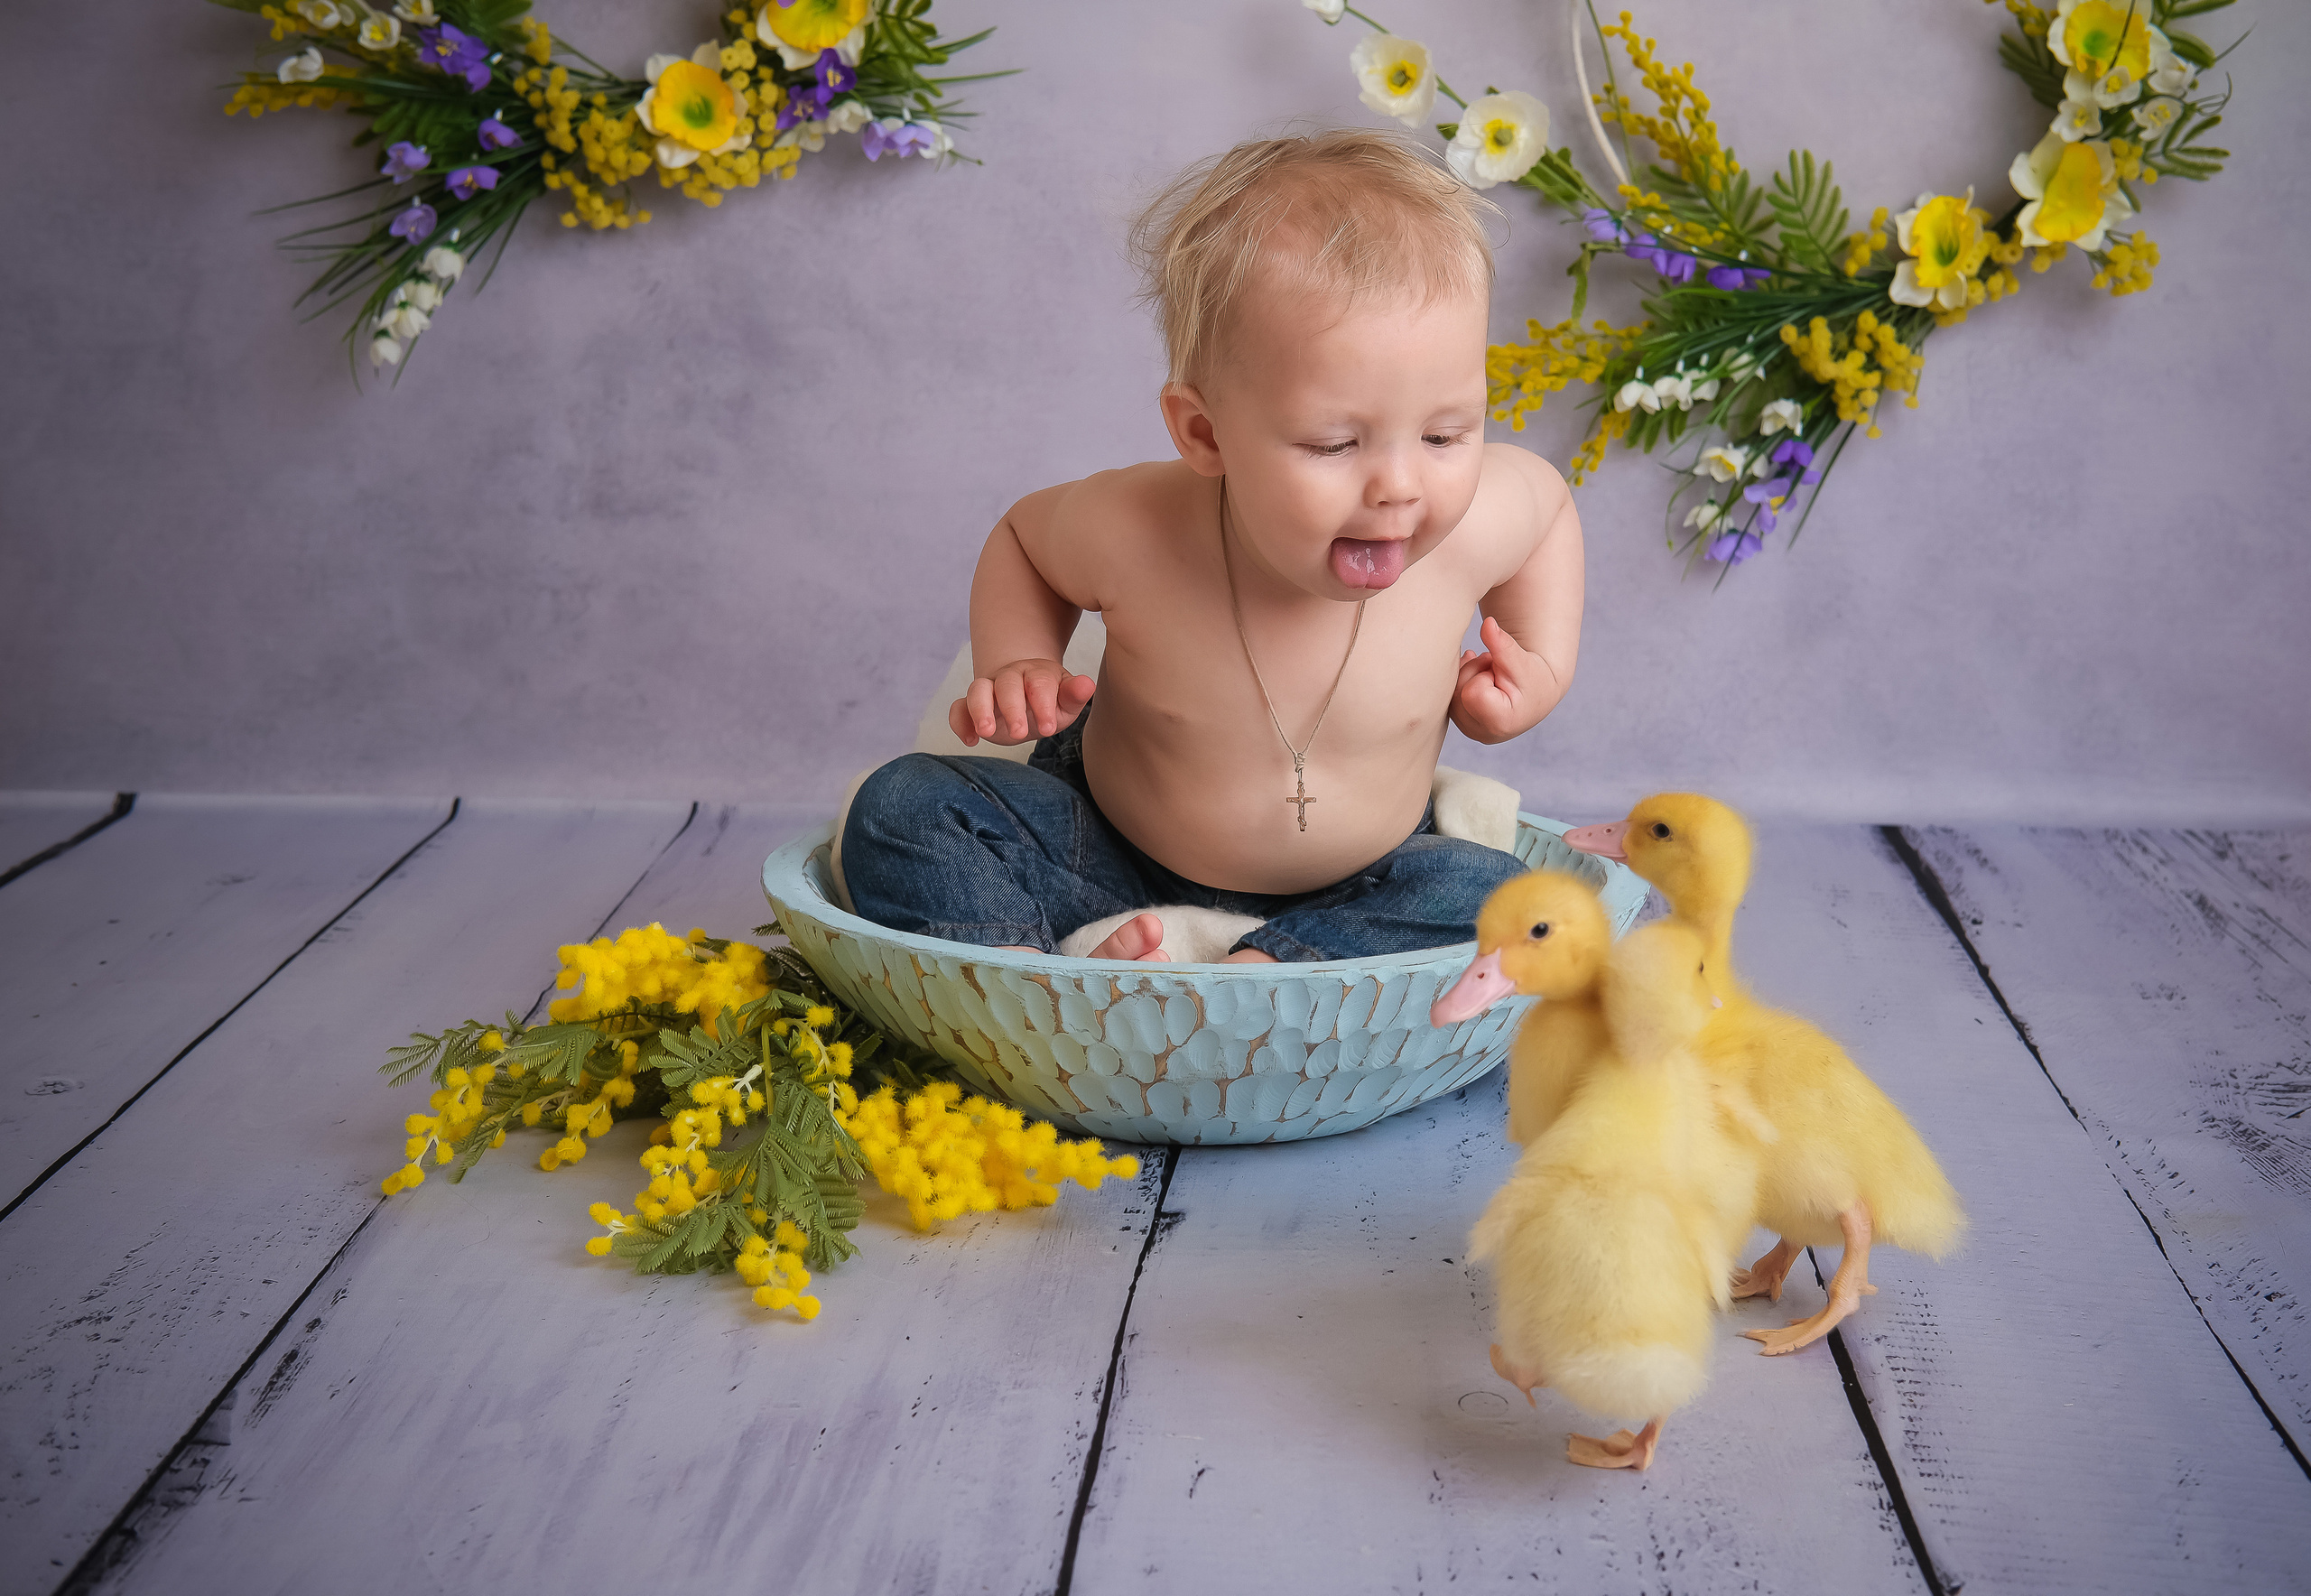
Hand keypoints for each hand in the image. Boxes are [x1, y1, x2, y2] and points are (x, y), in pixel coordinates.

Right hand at [949, 658, 1095, 746]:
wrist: (1027, 700)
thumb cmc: (1051, 702)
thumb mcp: (1066, 702)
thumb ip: (1074, 694)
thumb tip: (1088, 684)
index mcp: (1037, 674)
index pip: (1039, 683)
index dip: (1043, 704)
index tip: (1049, 728)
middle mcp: (1010, 676)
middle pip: (1007, 684)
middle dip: (1011, 708)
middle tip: (1020, 734)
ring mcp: (988, 689)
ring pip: (978, 689)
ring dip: (980, 710)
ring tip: (986, 733)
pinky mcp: (971, 704)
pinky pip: (958, 707)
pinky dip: (959, 721)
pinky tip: (970, 740)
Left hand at [1449, 616, 1557, 743]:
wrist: (1538, 691)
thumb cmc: (1533, 677)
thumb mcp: (1521, 659)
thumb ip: (1501, 643)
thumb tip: (1488, 623)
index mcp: (1499, 723)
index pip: (1471, 692)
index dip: (1483, 675)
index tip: (1500, 674)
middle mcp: (1481, 733)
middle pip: (1456, 692)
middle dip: (1474, 673)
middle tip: (1496, 671)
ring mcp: (1470, 731)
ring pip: (1450, 694)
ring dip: (1468, 676)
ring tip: (1491, 675)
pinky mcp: (1462, 724)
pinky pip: (1447, 698)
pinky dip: (1461, 682)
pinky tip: (1478, 676)